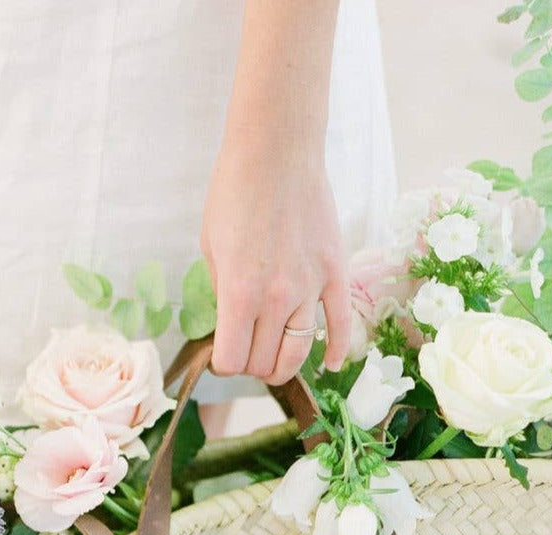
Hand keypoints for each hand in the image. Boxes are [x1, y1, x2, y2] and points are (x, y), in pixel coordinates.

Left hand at [200, 139, 349, 385]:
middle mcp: (276, 298)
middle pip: (264, 362)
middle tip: (245, 351)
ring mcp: (310, 287)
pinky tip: (328, 365)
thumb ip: (221, 292)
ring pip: (298, 353)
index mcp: (238, 293)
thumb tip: (231, 323)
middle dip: (250, 365)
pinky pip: (341, 324)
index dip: (222, 364)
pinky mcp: (335, 272)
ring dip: (282, 366)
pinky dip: (335, 350)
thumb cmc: (234, 195)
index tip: (221, 354)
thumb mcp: (210, 249)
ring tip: (273, 362)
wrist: (277, 152)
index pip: (231, 361)